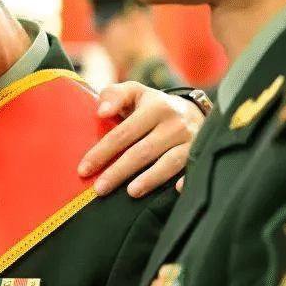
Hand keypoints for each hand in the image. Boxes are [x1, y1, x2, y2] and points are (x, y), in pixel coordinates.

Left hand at [77, 82, 203, 197]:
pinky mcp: (201, 154)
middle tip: (100, 189)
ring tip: (131, 193)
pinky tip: (177, 190)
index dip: (103, 152)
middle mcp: (176, 123)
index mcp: (156, 106)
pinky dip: (187, 180)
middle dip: (119, 171)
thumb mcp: (133, 92)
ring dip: (150, 179)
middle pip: (143, 151)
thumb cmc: (152, 105)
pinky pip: (193, 169)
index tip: (84, 169)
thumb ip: (113, 95)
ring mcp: (192, 140)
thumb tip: (101, 112)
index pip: (124, 133)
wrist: (191, 111)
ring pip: (169, 162)